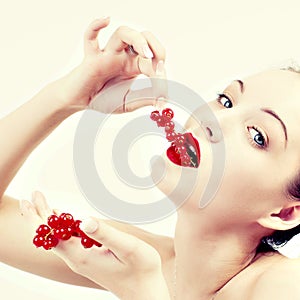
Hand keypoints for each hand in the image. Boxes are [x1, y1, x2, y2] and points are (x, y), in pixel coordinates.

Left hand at [21, 191, 170, 299]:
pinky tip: (60, 220)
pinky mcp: (88, 260)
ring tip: (41, 203)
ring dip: (49, 220)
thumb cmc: (141, 271)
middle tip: (33, 195)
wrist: (145, 292)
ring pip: (57, 238)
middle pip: (50, 236)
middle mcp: (77, 259)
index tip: (30, 200)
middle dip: (40, 214)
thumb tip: (85, 220)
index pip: (51, 235)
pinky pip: (67, 241)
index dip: (38, 217)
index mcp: (82, 256)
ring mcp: (81, 260)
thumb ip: (106, 234)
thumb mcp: (128, 248)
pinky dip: (61, 227)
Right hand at [54, 17, 165, 111]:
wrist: (82, 101)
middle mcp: (123, 56)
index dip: (160, 75)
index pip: (152, 62)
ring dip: (137, 40)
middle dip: (155, 47)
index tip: (163, 93)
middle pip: (143, 38)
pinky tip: (106, 20)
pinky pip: (91, 38)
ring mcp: (108, 54)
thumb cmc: (104, 99)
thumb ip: (145, 99)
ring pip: (123, 33)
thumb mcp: (129, 103)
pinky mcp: (92, 58)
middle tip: (159, 62)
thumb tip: (162, 100)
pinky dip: (96, 26)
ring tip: (146, 54)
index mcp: (134, 66)